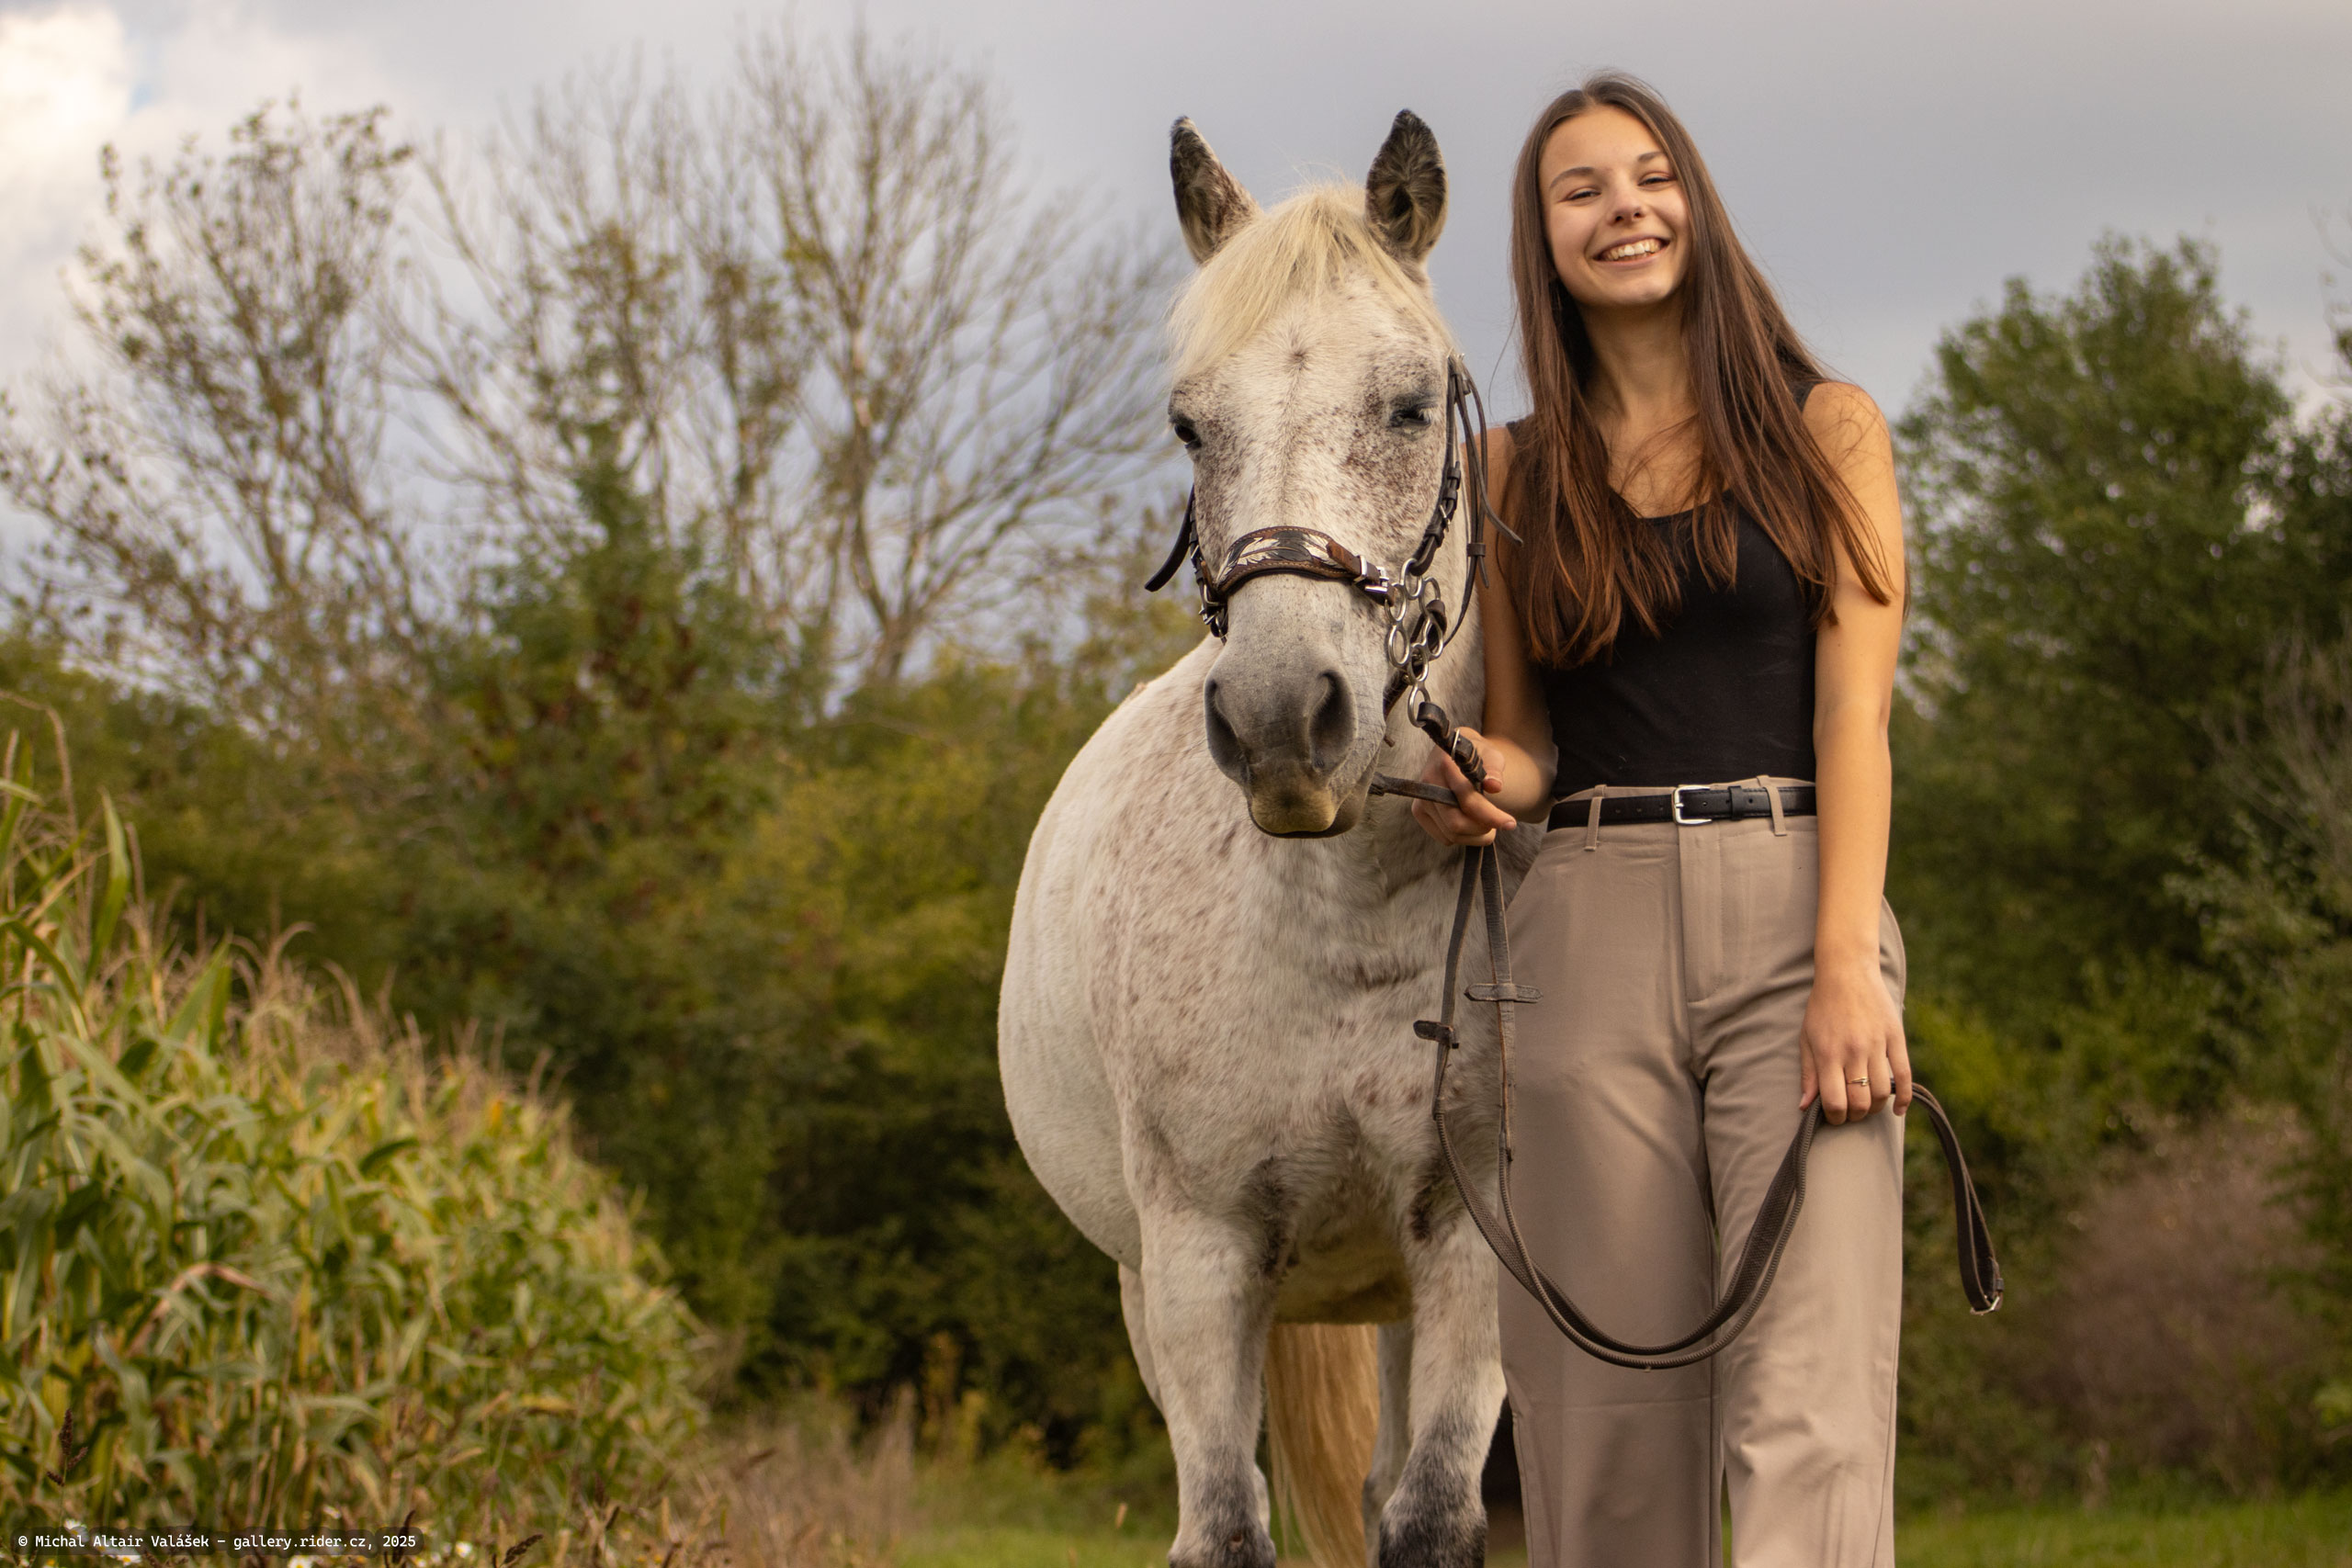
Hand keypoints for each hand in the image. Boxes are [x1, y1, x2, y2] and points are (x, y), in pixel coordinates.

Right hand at [1409, 726, 1515, 845]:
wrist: (1453, 751)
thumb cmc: (1476, 755)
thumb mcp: (1491, 754)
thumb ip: (1494, 769)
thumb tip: (1495, 786)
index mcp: (1446, 765)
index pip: (1468, 800)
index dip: (1490, 816)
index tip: (1510, 823)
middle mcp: (1428, 784)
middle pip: (1456, 823)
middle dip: (1482, 830)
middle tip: (1499, 824)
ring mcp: (1421, 799)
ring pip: (1451, 835)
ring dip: (1475, 836)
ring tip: (1487, 823)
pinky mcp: (1419, 811)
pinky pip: (1444, 837)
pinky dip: (1463, 836)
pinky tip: (1470, 821)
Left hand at [1799, 954, 1911, 1123]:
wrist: (1847, 972)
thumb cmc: (1822, 1007)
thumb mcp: (1807, 1038)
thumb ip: (1808, 1074)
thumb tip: (1805, 1107)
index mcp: (1828, 1053)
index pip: (1834, 1102)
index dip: (1835, 1117)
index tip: (1835, 1116)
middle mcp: (1853, 1051)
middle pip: (1860, 1102)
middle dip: (1855, 1115)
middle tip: (1851, 1111)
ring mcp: (1876, 1045)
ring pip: (1882, 1092)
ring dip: (1875, 1107)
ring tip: (1868, 1105)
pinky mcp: (1895, 1038)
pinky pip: (1904, 1075)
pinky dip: (1904, 1098)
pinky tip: (1897, 1109)